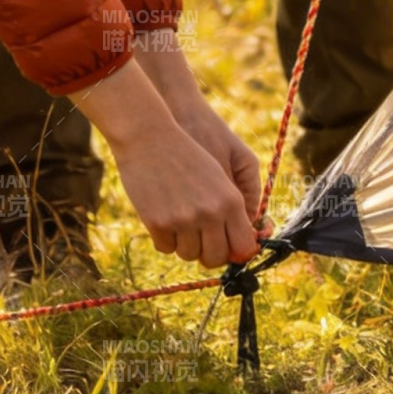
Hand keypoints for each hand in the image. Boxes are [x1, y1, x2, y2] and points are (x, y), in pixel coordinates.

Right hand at [71, 57, 257, 266]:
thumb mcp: (219, 172)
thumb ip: (236, 206)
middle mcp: (210, 213)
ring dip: (184, 243)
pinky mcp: (158, 223)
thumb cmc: (187, 151)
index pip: (243, 247)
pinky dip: (164, 238)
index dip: (235, 252)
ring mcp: (183, 220)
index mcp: (231, 200)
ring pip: (189, 255)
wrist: (148, 134)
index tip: (226, 247)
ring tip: (179, 219)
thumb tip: (244, 245)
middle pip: (215, 258)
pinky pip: (166, 249)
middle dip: (208, 252)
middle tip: (200, 238)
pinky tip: (162, 216)